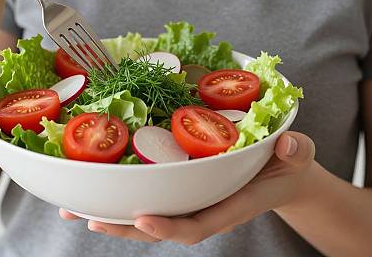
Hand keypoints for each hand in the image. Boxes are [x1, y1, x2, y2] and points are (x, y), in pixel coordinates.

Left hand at [59, 131, 315, 244]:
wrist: (280, 172)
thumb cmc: (287, 164)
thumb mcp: (297, 155)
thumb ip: (297, 152)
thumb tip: (290, 145)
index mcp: (228, 204)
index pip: (197, 224)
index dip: (169, 227)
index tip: (141, 218)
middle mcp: (203, 206)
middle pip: (160, 225)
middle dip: (124, 226)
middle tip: (86, 217)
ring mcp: (189, 199)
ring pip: (147, 214)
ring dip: (111, 212)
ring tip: (73, 207)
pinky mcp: (181, 188)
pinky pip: (149, 195)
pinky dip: (120, 194)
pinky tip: (94, 187)